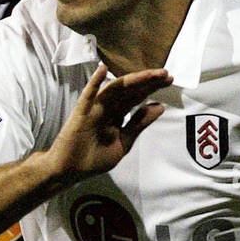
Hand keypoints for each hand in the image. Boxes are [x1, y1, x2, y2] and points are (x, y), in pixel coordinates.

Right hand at [47, 64, 170, 179]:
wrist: (70, 170)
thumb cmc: (94, 158)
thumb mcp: (124, 142)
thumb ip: (139, 124)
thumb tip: (159, 107)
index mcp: (118, 114)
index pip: (137, 97)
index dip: (152, 88)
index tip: (169, 80)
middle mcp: (108, 107)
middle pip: (130, 90)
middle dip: (148, 82)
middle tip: (166, 74)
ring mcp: (95, 108)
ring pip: (115, 90)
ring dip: (132, 80)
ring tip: (150, 74)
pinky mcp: (81, 112)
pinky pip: (88, 95)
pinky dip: (94, 83)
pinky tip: (102, 70)